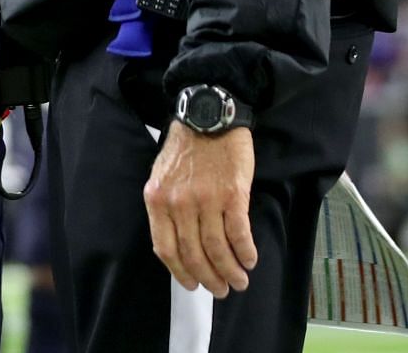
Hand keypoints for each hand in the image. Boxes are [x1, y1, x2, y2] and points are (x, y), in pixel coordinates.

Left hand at [144, 122, 257, 298]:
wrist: (209, 116)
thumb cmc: (186, 148)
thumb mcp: (161, 176)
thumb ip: (166, 208)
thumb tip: (179, 245)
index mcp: (157, 200)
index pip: (166, 249)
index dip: (180, 273)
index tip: (193, 284)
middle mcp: (179, 203)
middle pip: (194, 254)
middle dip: (209, 278)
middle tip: (222, 289)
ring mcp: (206, 200)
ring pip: (217, 249)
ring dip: (230, 270)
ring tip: (239, 280)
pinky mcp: (233, 194)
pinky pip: (239, 233)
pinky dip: (245, 252)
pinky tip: (250, 260)